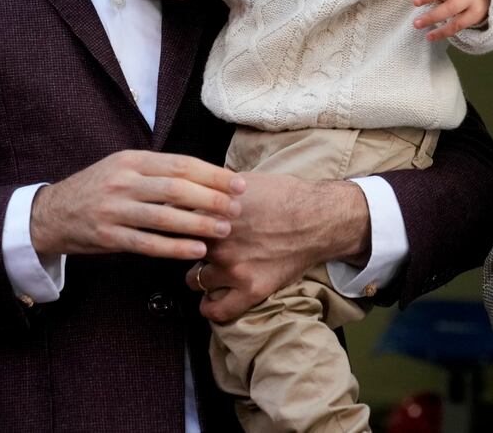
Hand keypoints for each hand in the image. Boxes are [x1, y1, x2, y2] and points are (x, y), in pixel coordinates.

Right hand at [30, 150, 244, 260]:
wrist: (52, 212)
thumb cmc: (99, 188)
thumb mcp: (124, 167)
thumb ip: (158, 171)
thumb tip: (206, 177)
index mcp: (133, 160)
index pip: (181, 164)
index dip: (212, 174)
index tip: (238, 182)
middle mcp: (124, 181)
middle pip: (177, 188)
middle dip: (212, 198)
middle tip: (237, 207)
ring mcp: (114, 209)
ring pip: (165, 216)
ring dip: (199, 223)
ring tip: (224, 228)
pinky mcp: (108, 236)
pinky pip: (147, 243)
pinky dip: (174, 247)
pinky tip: (196, 249)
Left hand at [185, 173, 369, 322]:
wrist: (318, 217)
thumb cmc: (285, 194)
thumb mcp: (245, 181)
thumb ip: (216, 190)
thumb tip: (196, 187)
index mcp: (213, 212)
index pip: (174, 222)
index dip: (174, 224)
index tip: (174, 227)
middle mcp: (218, 240)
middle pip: (182, 251)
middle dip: (186, 249)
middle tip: (193, 248)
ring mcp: (233, 267)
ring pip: (195, 280)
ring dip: (198, 276)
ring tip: (204, 272)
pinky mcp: (251, 289)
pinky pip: (217, 310)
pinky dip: (210, 307)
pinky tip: (210, 301)